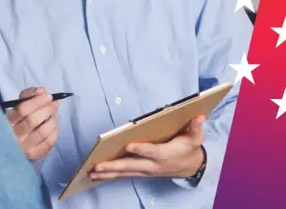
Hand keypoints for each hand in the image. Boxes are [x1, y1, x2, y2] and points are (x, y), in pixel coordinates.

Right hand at [7, 87, 58, 160]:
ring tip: (54, 115)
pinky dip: (54, 131)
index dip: (37, 101)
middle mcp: (12, 137)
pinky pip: (49, 142)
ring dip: (52, 120)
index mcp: (5, 122)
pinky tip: (53, 126)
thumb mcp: (17, 105)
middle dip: (47, 109)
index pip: (21, 110)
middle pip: (32, 121)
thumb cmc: (16, 121)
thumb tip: (41, 91)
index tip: (48, 96)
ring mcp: (23, 148)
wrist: (11, 146)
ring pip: (42, 132)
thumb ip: (28, 95)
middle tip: (55, 104)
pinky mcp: (34, 155)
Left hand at [89, 115, 205, 180]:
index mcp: (164, 154)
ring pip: (124, 173)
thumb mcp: (195, 138)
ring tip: (91, 173)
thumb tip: (199, 116)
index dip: (140, 149)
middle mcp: (152, 165)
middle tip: (97, 166)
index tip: (128, 145)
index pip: (151, 152)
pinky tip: (96, 175)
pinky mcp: (140, 171)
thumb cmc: (189, 149)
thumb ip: (195, 128)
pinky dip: (110, 175)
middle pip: (131, 166)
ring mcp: (145, 170)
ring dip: (107, 173)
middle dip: (114, 166)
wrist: (190, 166)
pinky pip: (123, 174)